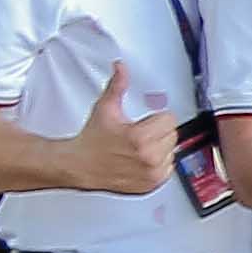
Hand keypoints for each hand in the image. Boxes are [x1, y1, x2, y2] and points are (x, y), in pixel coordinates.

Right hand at [58, 64, 173, 198]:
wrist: (79, 166)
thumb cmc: (92, 141)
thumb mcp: (105, 109)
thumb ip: (117, 86)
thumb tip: (121, 68)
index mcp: (140, 138)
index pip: (170, 119)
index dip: (156, 117)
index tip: (145, 121)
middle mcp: (149, 158)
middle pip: (172, 134)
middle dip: (158, 131)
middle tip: (138, 133)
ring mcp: (151, 173)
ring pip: (171, 151)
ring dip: (160, 147)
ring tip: (138, 147)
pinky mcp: (151, 185)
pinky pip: (168, 168)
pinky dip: (159, 163)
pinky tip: (141, 159)